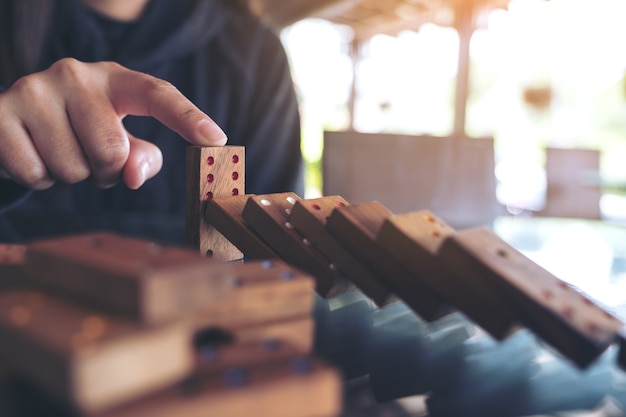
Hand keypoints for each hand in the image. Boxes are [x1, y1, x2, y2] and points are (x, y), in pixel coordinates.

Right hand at [0, 58, 226, 189]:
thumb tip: (131, 176)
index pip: (157, 94)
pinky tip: (34, 156)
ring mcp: (33, 90)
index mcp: (113, 78)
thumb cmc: (78, 130)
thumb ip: (140, 157)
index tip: (216, 140)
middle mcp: (74, 74)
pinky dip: (40, 179)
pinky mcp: (0, 114)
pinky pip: (36, 174)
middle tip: (91, 159)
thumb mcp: (117, 138)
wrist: (12, 120)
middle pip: (112, 151)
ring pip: (73, 169)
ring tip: (60, 152)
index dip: (189, 117)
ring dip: (72, 176)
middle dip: (106, 172)